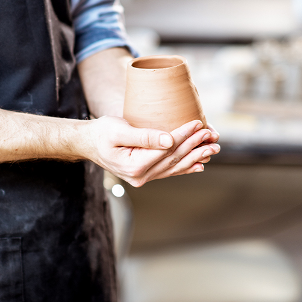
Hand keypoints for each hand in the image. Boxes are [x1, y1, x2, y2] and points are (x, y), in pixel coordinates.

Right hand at [83, 116, 220, 186]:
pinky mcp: (145, 174)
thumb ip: (144, 136)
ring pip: (175, 167)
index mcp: (134, 166)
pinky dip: (186, 167)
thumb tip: (169, 140)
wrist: (89, 143)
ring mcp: (143, 178)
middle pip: (174, 159)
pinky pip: (169, 172)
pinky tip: (200, 164)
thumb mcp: (118, 130)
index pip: (167, 149)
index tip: (198, 123)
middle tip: (213, 136)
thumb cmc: (101, 133)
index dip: (184, 135)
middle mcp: (141, 176)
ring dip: (195, 157)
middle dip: (195, 146)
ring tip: (212, 148)